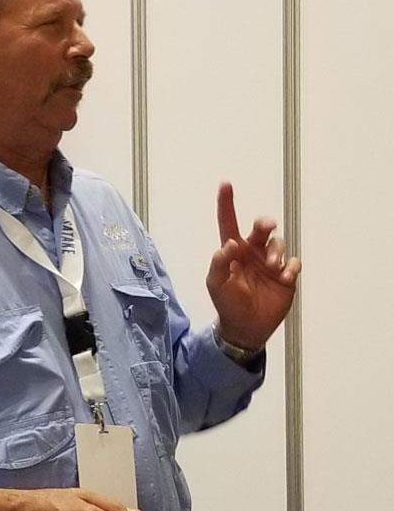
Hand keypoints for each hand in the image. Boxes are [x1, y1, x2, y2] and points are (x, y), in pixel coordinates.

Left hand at [206, 182, 300, 349]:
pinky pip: (293, 262)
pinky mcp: (285, 275)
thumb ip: (219, 264)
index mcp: (233, 251)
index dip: (227, 204)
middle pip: (262, 228)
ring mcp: (270, 263)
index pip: (228, 222)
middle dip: (265, 223)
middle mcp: (253, 252)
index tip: (225, 184)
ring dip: (276, 251)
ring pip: (278, 243)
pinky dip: (291, 266)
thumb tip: (227, 245)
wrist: (246, 327)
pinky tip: (284, 276)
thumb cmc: (228, 303)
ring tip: (272, 267)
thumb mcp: (216, 285)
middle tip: (267, 226)